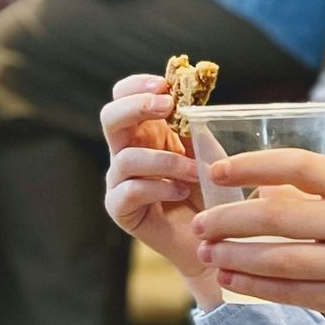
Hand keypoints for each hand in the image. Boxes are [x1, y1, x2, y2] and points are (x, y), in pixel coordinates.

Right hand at [100, 74, 221, 305]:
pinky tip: (181, 192)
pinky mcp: (121, 210)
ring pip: (126, 158)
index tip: (166, 85)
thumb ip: (195, 124)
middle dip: (137, 106)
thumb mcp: (208, 151)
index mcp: (146, 132)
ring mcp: (120, 181)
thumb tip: (191, 92)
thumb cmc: (213, 192)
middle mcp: (127, 152)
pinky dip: (158, 188)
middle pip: (109, 117)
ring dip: (165, 161)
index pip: (123, 97)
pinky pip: (129, 191)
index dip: (138, 86)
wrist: (216, 239)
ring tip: (195, 172)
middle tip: (168, 107)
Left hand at [193, 149, 324, 324]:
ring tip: (207, 252)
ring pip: (281, 259)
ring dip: (236, 255)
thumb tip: (261, 189)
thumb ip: (321, 198)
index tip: (218, 171)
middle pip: (280, 217)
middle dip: (231, 220)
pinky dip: (256, 285)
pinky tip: (231, 278)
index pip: (302, 166)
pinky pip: (291, 292)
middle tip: (200, 223)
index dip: (254, 165)